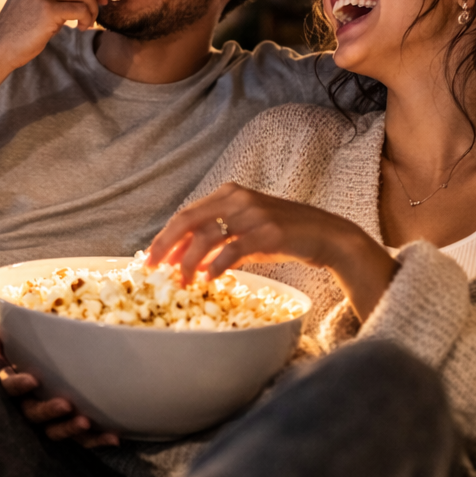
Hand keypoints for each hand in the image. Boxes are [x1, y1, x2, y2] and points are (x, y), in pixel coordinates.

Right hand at [0, 323, 118, 446]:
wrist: (44, 360)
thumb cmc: (18, 347)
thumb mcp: (1, 337)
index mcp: (10, 384)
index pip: (8, 387)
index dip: (18, 385)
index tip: (33, 379)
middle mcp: (26, 405)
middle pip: (32, 414)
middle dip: (48, 411)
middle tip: (65, 404)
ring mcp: (47, 420)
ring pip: (54, 430)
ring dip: (69, 429)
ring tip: (85, 422)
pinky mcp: (68, 427)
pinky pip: (80, 439)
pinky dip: (96, 440)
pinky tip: (113, 437)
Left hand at [146, 183, 397, 318]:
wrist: (326, 235)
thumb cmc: (283, 234)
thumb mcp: (245, 229)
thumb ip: (216, 238)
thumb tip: (182, 259)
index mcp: (229, 193)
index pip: (186, 213)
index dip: (165, 236)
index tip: (150, 258)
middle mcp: (238, 198)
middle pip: (188, 221)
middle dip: (166, 246)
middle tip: (152, 269)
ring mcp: (253, 214)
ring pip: (207, 237)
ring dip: (189, 263)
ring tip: (182, 283)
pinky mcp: (268, 233)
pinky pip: (232, 250)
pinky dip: (215, 266)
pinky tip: (207, 280)